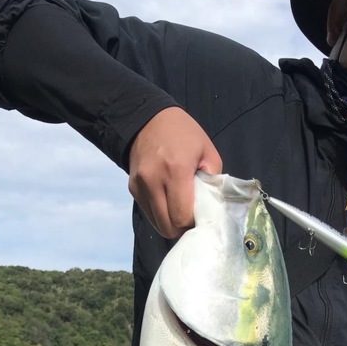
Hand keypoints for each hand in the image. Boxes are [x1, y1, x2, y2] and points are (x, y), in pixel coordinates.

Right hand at [127, 107, 221, 237]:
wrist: (147, 118)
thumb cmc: (183, 134)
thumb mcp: (207, 151)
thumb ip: (214, 181)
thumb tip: (213, 208)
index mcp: (176, 170)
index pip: (182, 217)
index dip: (193, 223)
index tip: (200, 216)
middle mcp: (153, 180)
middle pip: (168, 226)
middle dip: (182, 227)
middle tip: (191, 216)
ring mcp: (140, 185)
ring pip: (157, 224)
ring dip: (170, 222)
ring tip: (179, 208)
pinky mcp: (132, 188)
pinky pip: (148, 213)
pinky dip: (160, 213)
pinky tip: (167, 200)